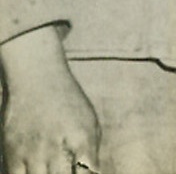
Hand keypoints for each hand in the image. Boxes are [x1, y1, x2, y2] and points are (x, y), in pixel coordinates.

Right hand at [1, 26, 100, 173]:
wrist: (37, 81)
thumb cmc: (69, 102)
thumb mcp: (90, 123)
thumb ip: (91, 153)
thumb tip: (92, 173)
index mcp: (82, 140)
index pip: (87, 173)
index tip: (84, 173)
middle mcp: (57, 149)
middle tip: (65, 171)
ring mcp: (33, 153)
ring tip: (51, 170)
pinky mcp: (13, 155)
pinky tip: (35, 172)